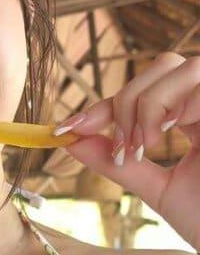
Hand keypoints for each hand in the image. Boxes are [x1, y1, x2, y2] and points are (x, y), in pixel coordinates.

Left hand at [52, 51, 199, 251]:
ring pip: (186, 66)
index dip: (106, 105)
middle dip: (129, 100)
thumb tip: (72, 141)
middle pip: (166, 65)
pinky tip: (166, 136)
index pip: (147, 91)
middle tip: (121, 146)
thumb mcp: (159, 189)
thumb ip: (118, 164)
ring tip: (144, 145)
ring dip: (152, 101)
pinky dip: (178, 105)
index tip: (68, 128)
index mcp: (198, 118)